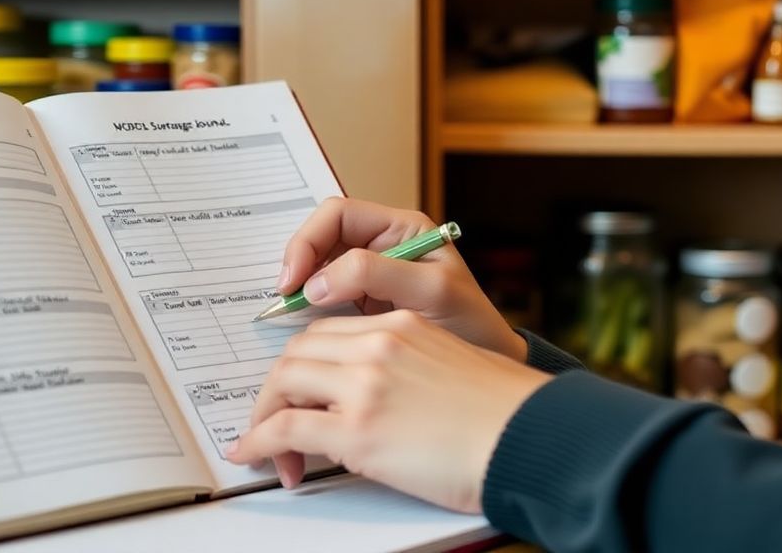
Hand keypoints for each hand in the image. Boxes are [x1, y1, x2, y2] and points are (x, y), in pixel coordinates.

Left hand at [226, 310, 550, 511]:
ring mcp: (364, 385)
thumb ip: (403, 368)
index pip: (328, 331)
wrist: (527, 439)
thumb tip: (369, 400)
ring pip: (283, 384)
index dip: (303, 362)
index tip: (295, 385)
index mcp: (402, 325)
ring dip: (264, 416)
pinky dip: (259, 442)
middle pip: (297, 352)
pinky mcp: (357, 429)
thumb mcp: (448, 367)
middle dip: (276, 388)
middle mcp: (378, 345)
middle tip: (272, 418)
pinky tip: (254, 454)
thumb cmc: (501, 415)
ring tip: (263, 445)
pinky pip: (285, 429)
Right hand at [277, 197, 526, 362]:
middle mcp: (382, 243)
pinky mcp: (362, 302)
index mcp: (401, 227)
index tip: (295, 278)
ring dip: (301, 285)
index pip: (338, 215)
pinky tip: (306, 327)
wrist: (485, 359)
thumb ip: (377, 276)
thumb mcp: (431, 291)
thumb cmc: (471, 322)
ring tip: (290, 314)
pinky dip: (309, 307)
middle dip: (298, 262)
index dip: (309, 241)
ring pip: (318, 266)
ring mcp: (370, 273)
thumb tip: (318, 281)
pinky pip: (324, 294)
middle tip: (284, 298)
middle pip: (321, 237)